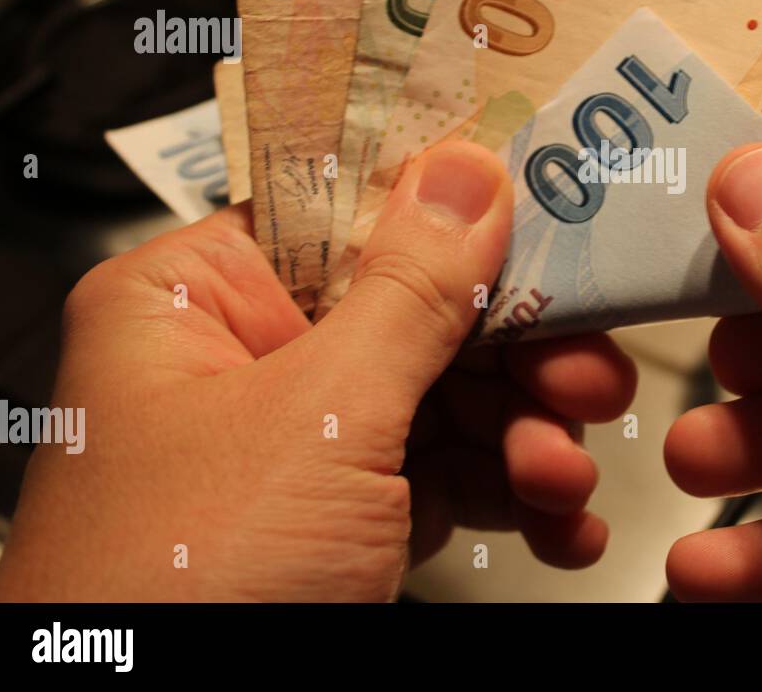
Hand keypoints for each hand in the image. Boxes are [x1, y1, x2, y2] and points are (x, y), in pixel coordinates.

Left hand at [0, 141, 634, 600]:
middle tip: (586, 374)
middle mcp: (246, 365)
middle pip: (417, 313)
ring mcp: (300, 448)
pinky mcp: (341, 522)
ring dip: (527, 438)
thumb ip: (409, 291)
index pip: (346, 212)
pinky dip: (510, 498)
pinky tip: (557, 522)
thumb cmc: (175, 587)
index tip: (554, 211)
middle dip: (516, 357)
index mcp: (195, 303)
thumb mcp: (316, 417)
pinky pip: (446, 479)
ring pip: (448, 401)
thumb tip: (470, 174)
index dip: (455, 211)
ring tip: (562, 475)